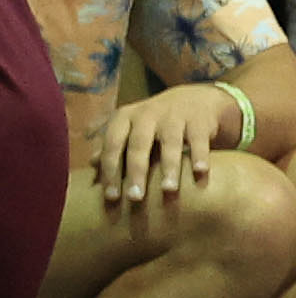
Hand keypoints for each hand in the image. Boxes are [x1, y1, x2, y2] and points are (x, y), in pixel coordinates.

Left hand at [87, 81, 244, 213]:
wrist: (194, 98)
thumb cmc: (156, 122)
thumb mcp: (132, 128)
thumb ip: (115, 145)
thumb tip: (91, 164)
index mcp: (125, 118)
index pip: (113, 145)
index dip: (111, 171)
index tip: (112, 197)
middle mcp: (147, 115)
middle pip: (138, 145)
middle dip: (136, 172)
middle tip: (135, 198)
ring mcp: (174, 116)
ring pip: (170, 142)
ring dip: (169, 166)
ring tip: (168, 190)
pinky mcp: (199, 120)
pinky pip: (199, 139)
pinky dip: (199, 155)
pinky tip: (200, 171)